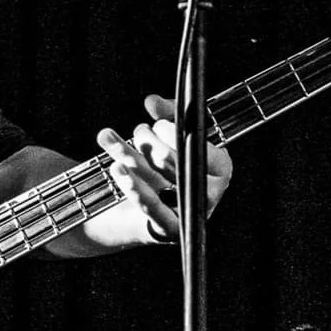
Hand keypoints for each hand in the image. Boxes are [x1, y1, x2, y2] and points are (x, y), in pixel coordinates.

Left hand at [95, 93, 232, 246]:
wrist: (139, 212)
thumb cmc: (160, 171)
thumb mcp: (165, 138)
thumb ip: (164, 116)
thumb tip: (152, 102)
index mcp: (218, 165)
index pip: (198, 144)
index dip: (175, 133)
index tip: (158, 124)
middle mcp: (211, 191)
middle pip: (180, 163)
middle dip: (153, 143)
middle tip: (139, 133)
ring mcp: (191, 211)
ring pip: (161, 181)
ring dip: (134, 158)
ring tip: (112, 141)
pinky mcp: (170, 228)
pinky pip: (152, 207)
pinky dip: (133, 187)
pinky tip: (118, 168)